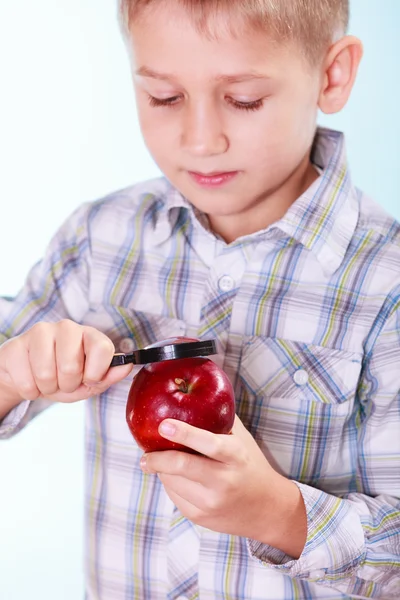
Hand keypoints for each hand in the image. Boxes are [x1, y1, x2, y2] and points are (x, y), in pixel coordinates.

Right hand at [0, 320, 131, 402]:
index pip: (102, 348)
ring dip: (47, 388)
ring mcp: (40, 332)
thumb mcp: (89, 382)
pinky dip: (30, 390)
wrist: (29, 378)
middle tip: (64, 381)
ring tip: (47, 380)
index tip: (89, 379)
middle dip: (67, 384)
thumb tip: (128, 366)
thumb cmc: (63, 378)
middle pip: (71, 366)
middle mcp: (66, 328)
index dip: (96, 372)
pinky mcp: (16, 345)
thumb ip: (109, 375)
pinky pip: (25, 381)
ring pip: (46, 374)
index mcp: (89, 335)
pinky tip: (31, 380)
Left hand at [140, 415, 306, 557]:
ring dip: (162, 470)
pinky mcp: (201, 516)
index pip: (208, 443)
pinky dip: (170, 484)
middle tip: (145, 454)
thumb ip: (218, 419)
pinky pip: (174, 497)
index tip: (163, 425)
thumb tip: (189, 394)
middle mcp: (224, 480)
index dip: (184, 433)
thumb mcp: (241, 439)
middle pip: (182, 466)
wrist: (268, 509)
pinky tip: (174, 477)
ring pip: (172, 482)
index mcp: (235, 455)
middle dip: (158, 458)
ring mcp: (211, 502)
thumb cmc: (250, 465)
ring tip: (158, 461)